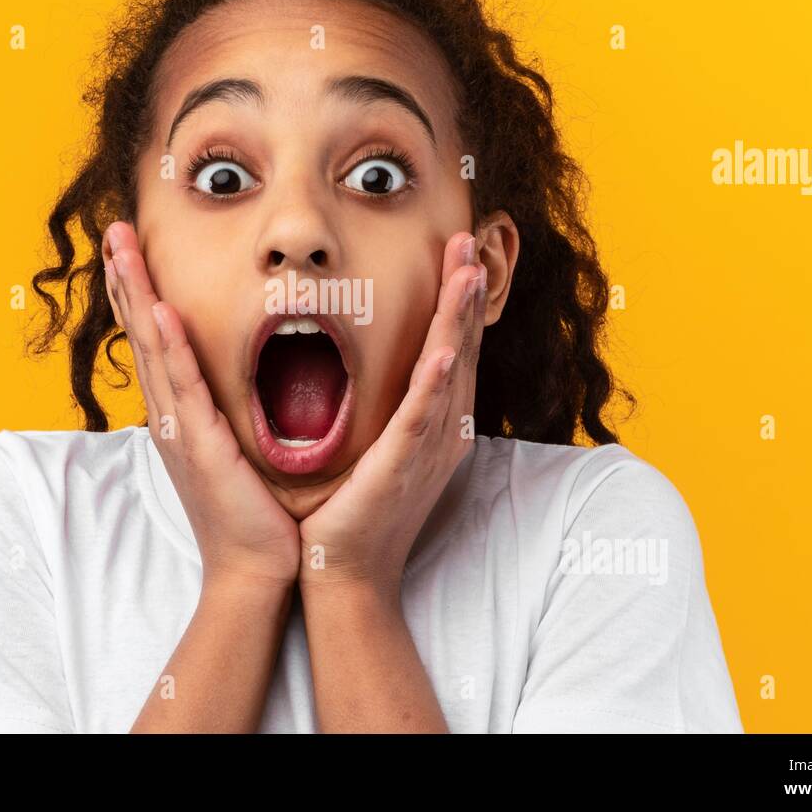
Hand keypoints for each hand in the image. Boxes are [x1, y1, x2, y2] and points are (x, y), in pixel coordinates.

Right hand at [103, 221, 299, 591]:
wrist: (253, 568)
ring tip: (121, 250)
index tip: (129, 248)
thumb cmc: (250, 512)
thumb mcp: (232, 450)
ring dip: (136, 296)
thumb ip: (224, 413)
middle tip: (113, 230)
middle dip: (125, 280)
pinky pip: (183, 388)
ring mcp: (179, 429)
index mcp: (178, 414)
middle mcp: (169, 416)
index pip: (152, 340)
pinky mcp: (200, 447)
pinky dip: (170, 348)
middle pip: (140, 333)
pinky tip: (160, 312)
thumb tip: (224, 383)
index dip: (138, 292)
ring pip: (151, 350)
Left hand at [297, 232, 485, 597]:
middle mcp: (441, 432)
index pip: (452, 349)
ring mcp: (426, 450)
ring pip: (449, 373)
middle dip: (466, 294)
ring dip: (461, 321)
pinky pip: (421, 418)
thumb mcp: (374, 444)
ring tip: (468, 272)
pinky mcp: (400, 468)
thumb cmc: (353, 509)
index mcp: (433, 423)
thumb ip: (382, 403)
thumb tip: (371, 362)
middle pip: (461, 349)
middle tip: (468, 241)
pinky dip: (435, 382)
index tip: (457, 251)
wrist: (343, 570)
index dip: (458, 301)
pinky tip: (445, 349)